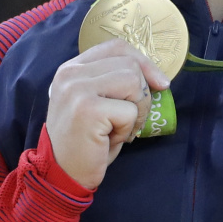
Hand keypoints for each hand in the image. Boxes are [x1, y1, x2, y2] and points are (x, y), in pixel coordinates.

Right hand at [46, 39, 170, 188]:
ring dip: (137, 110)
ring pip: (133, 82)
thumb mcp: (99, 103)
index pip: (117, 47)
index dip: (144, 62)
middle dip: (142, 94)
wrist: (63, 174)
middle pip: (130, 64)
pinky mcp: (87, 109)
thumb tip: (159, 78)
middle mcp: (70, 74)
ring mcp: (76, 89)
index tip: (159, 83)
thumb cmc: (86, 141)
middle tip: (129, 119)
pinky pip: (129, 110)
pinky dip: (128, 128)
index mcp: (72, 68)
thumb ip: (115, 82)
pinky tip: (111, 139)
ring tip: (120, 128)